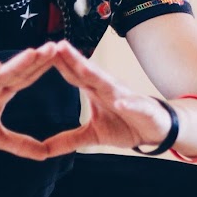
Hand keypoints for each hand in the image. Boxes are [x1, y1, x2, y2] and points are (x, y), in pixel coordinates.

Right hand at [0, 43, 59, 159]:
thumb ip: (19, 144)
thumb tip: (45, 155)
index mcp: (0, 94)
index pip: (26, 78)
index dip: (44, 69)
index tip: (66, 59)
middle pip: (18, 72)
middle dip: (37, 60)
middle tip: (58, 46)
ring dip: (16, 64)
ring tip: (34, 52)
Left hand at [41, 42, 172, 155]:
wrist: (157, 129)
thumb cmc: (125, 125)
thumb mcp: (92, 136)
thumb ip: (67, 140)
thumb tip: (43, 151)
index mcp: (95, 91)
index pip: (74, 75)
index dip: (58, 65)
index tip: (39, 53)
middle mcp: (109, 89)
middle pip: (88, 72)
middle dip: (73, 59)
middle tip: (56, 45)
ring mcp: (126, 97)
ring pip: (109, 84)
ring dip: (96, 74)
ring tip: (82, 65)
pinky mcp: (142, 109)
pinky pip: (135, 105)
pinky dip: (129, 103)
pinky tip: (121, 102)